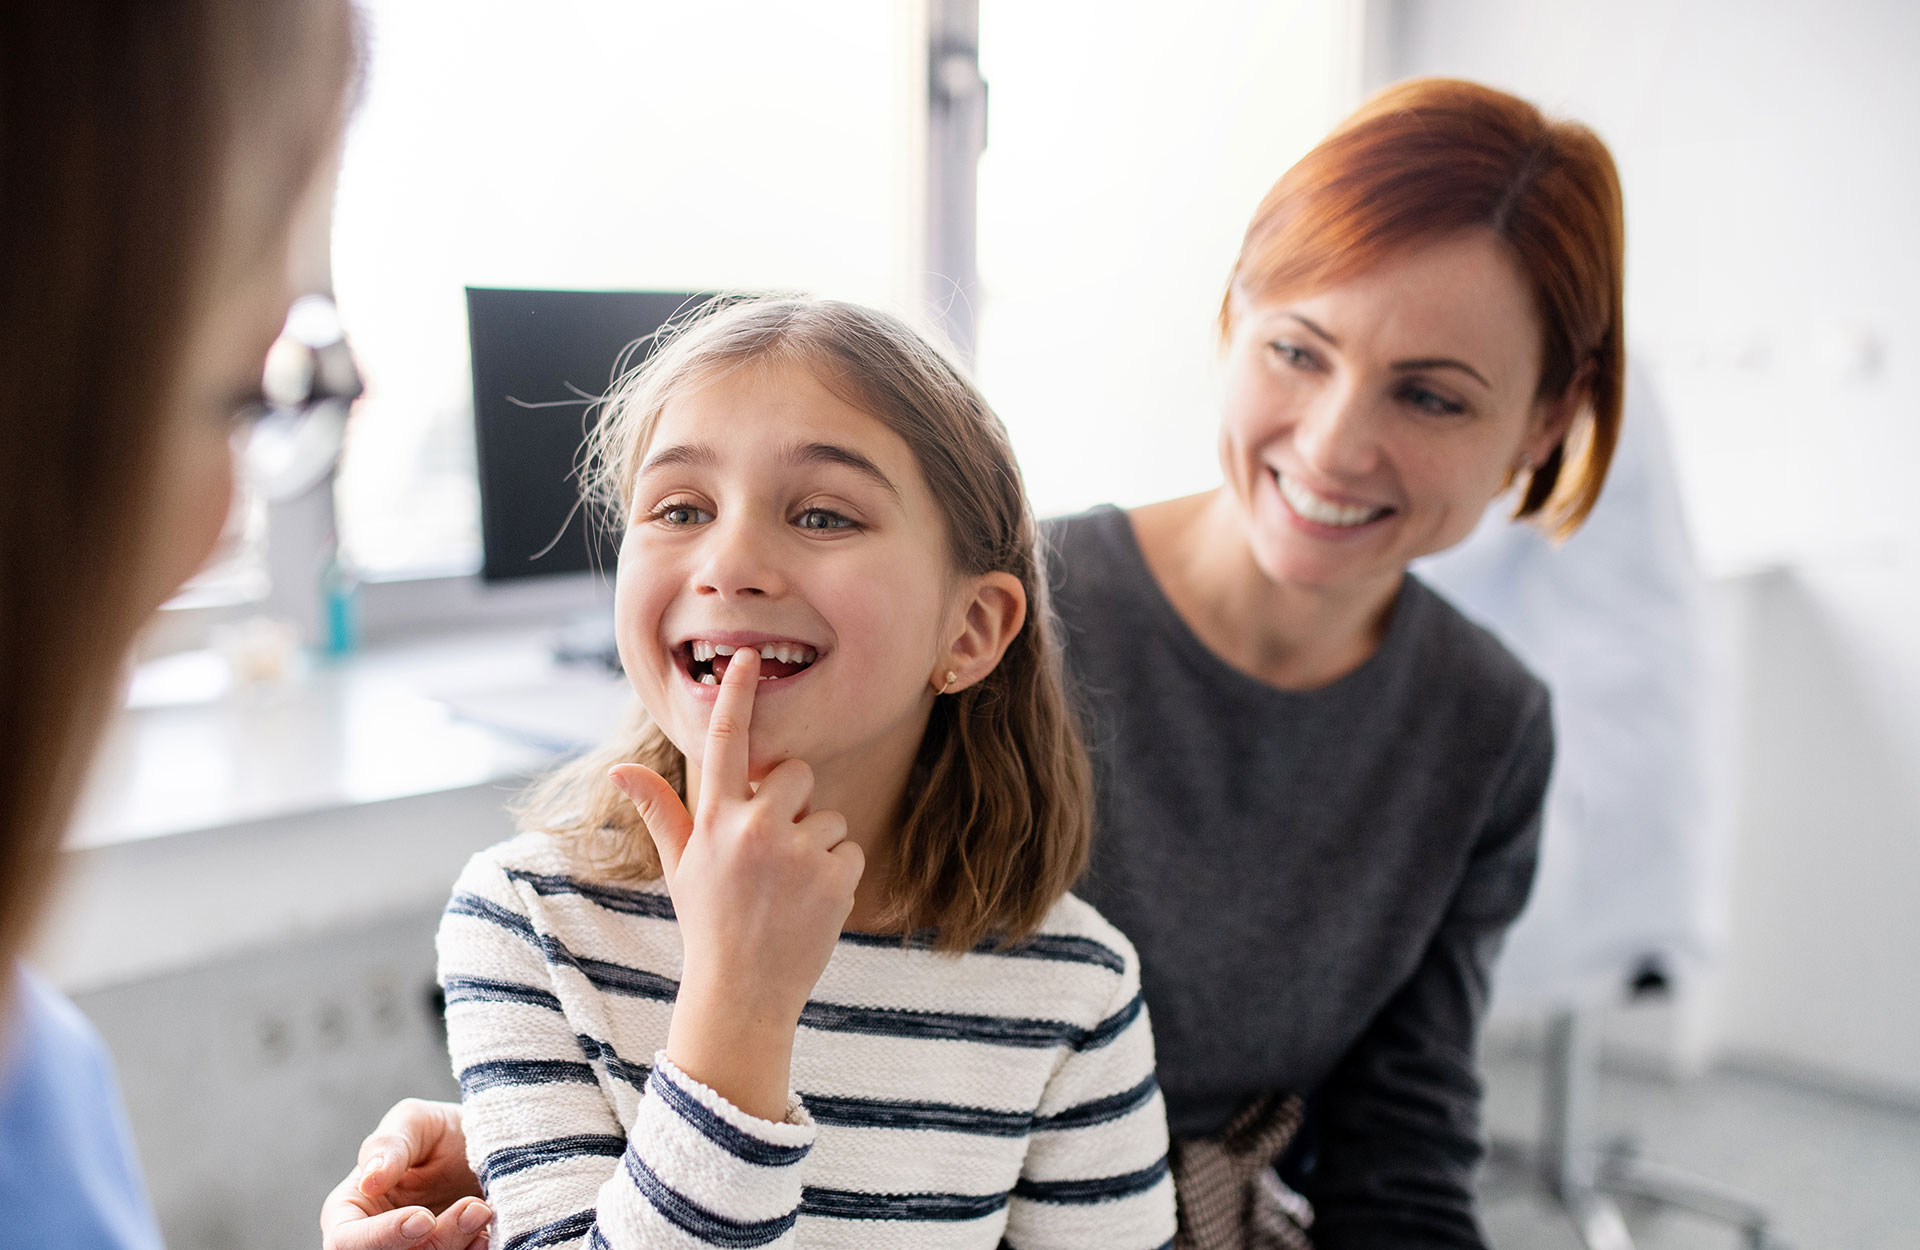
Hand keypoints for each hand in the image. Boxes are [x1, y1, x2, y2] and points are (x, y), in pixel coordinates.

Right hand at [319, 1098, 489, 1249]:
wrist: (488, 1147)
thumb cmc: (441, 1132)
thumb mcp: (416, 1122)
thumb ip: (388, 1145)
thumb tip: (369, 1182)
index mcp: (351, 1210)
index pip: (346, 1240)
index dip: (380, 1237)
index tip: (424, 1218)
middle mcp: (376, 1240)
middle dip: (435, 1242)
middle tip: (474, 1208)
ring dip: (458, 1245)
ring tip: (483, 1209)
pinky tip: (487, 1233)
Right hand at [610, 647, 863, 1118]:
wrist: (743, 994)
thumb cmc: (710, 923)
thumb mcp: (679, 866)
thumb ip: (660, 810)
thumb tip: (621, 768)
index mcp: (714, 820)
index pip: (725, 743)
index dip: (737, 696)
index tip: (746, 656)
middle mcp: (754, 828)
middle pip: (796, 773)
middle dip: (792, 802)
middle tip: (772, 852)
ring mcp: (797, 851)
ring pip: (828, 814)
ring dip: (816, 844)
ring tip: (788, 888)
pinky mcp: (835, 874)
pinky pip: (851, 848)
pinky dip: (839, 873)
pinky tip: (812, 904)